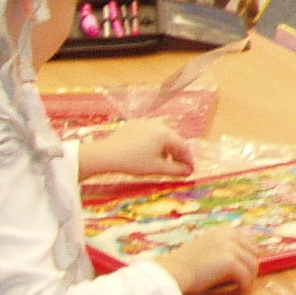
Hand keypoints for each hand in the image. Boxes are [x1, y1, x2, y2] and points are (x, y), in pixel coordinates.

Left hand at [80, 119, 196, 181]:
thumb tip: (188, 172)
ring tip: (163, 162)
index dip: (188, 160)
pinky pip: (149, 133)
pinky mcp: (134, 124)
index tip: (190, 171)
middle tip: (179, 168)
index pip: (183, 147)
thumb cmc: (133, 162)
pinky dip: (153, 143)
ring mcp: (145, 123)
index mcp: (166, 133)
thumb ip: (175, 170)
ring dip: (166, 149)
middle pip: (174, 140)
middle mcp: (158, 124)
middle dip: (177, 154)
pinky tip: (147, 154)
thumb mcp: (156, 168)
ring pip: (161, 136)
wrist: (105, 155)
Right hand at [155, 227, 259, 294]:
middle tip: (245, 279)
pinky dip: (245, 284)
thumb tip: (245, 259)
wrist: (172, 272)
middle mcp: (229, 235)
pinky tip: (240, 289)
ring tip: (242, 285)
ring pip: (252, 264)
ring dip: (249, 277)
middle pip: (254, 252)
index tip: (246, 268)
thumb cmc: (186, 265)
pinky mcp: (229, 261)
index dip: (250, 257)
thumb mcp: (208, 248)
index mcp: (224, 231)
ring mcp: (229, 247)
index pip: (250, 242)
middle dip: (251, 266)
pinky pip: (246, 275)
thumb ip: (224, 248)